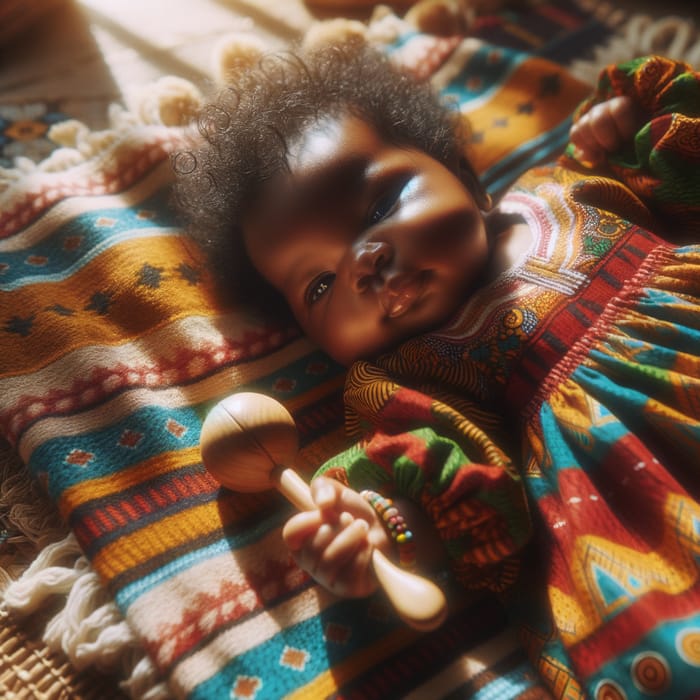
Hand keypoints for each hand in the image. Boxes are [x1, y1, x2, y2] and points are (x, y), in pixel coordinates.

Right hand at [282, 477, 391, 597]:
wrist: (384, 532)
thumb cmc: (354, 514)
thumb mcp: (338, 493)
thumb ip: (324, 488)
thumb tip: (322, 503)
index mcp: (301, 539)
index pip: (290, 533)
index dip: (308, 520)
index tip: (326, 510)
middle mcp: (309, 562)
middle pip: (313, 546)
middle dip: (337, 527)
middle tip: (350, 519)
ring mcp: (327, 578)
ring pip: (331, 559)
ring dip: (351, 537)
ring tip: (363, 528)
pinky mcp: (348, 588)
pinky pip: (351, 570)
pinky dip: (364, 552)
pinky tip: (369, 546)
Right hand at [569, 95, 637, 165]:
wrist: (622, 148)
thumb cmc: (634, 142)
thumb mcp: (639, 139)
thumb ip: (634, 140)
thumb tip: (621, 144)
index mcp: (623, 105)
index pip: (620, 109)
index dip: (624, 127)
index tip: (628, 138)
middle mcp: (603, 108)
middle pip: (598, 121)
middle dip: (607, 139)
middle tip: (614, 148)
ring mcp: (588, 118)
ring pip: (583, 127)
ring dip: (593, 145)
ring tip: (603, 154)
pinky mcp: (578, 130)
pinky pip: (574, 135)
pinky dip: (583, 149)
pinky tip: (595, 157)